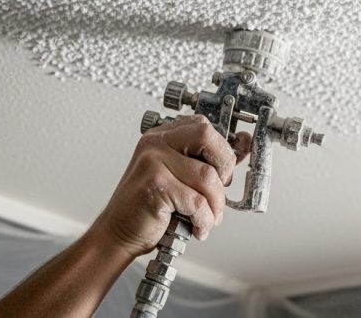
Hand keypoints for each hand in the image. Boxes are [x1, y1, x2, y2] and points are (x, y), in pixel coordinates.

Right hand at [90, 115, 250, 257]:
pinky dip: (204, 219)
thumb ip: (205, 162)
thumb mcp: (180, 177)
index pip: (204, 126)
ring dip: (215, 205)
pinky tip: (198, 228)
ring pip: (207, 177)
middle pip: (208, 137)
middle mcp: (155, 143)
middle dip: (224, 168)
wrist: (117, 234)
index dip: (223, 150)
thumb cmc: (150, 208)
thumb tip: (243, 146)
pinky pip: (197, 201)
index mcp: (162, 136)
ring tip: (207, 218)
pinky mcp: (155, 185)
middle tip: (217, 192)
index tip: (227, 172)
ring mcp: (153, 161)